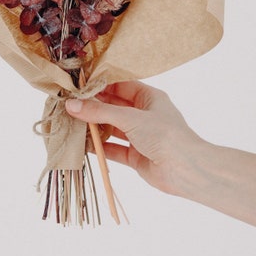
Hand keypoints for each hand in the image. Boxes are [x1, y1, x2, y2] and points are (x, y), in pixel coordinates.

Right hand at [66, 80, 204, 195]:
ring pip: (112, 128)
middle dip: (93, 107)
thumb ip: (100, 112)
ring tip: (70, 123)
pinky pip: (113, 148)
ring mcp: (139, 135)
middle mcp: (144, 114)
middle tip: (68, 105)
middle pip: (113, 107)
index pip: (120, 85)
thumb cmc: (165, 135)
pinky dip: (99, 147)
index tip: (77, 85)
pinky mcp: (135, 155)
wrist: (186, 170)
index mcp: (149, 97)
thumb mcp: (130, 118)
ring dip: (94, 127)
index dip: (99, 85)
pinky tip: (82, 144)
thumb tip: (72, 105)